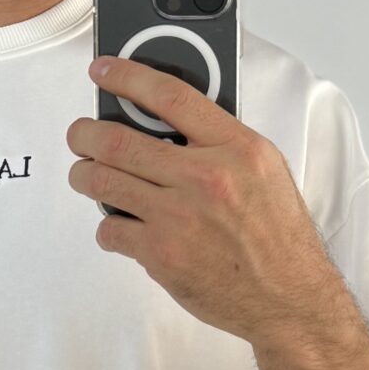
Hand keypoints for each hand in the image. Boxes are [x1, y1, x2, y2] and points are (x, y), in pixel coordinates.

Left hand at [68, 54, 329, 344]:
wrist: (289, 299)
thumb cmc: (278, 236)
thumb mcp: (264, 170)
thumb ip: (219, 142)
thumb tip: (166, 121)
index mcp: (237, 148)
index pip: (170, 96)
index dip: (128, 77)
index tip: (104, 70)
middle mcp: (206, 178)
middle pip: (118, 140)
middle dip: (85, 134)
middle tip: (80, 135)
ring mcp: (179, 217)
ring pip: (102, 182)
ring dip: (84, 175)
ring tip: (87, 174)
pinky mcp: (161, 255)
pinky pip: (110, 230)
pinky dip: (108, 226)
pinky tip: (122, 226)